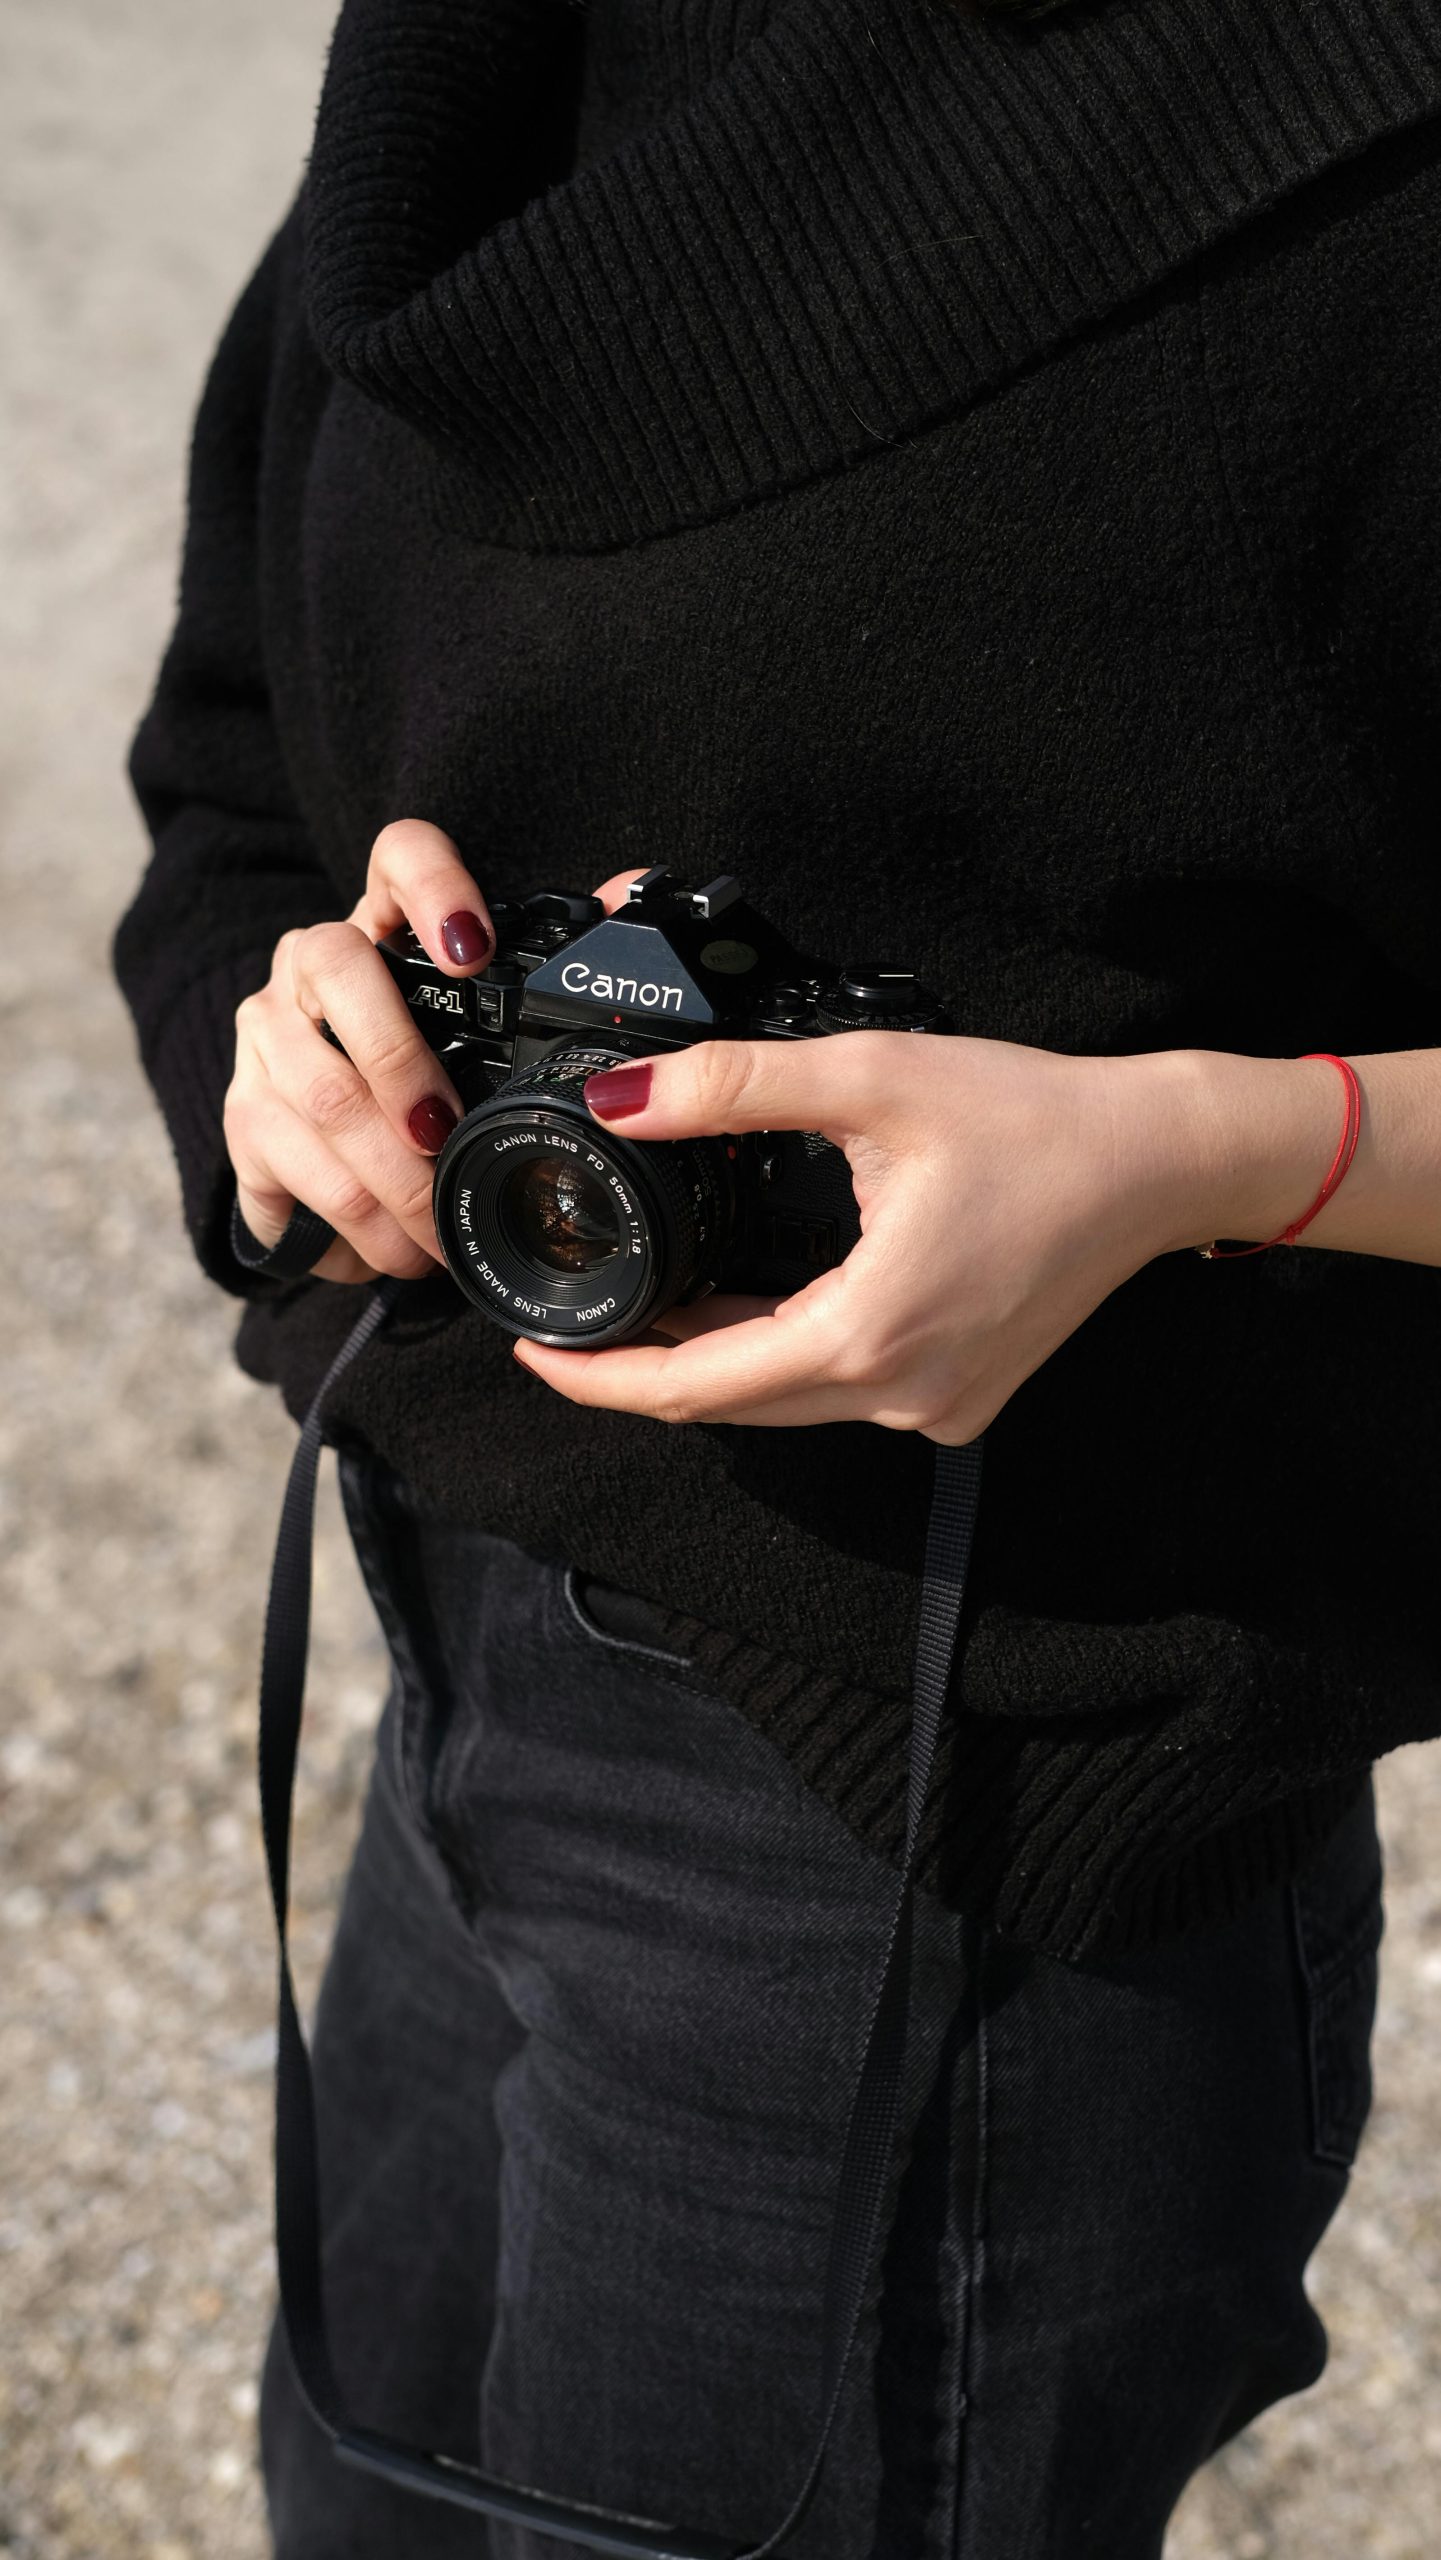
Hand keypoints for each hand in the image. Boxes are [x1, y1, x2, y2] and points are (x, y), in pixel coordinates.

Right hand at [224, 819, 496, 1282]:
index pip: (400, 858)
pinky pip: (293, 1166)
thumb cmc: (425, 1089)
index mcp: (385, 928)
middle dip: (401, 1067)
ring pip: (322, 1093)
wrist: (321, 1163)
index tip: (473, 951)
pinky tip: (394, 1248)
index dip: (433, 887)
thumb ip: (538, 997)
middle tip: (445, 1137)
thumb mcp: (480, 1045)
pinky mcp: (240, 1113)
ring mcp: (267, 1035)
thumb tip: (629, 941)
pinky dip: (355, 1225)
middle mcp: (312, 964)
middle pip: (338, 970)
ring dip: (390, 1177)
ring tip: (438, 1231)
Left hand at [510, 1034, 1249, 1443]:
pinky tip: (744, 1303)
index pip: (694, 1388)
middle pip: (729, 1407)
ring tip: (638, 1304)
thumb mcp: (872, 1078)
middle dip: (638, 1369)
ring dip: (709, 1360)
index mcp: (867, 1331)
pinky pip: (836, 1390)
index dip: (599, 1377)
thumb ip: (733, 1089)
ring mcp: (935, 1406)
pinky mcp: (960, 1396)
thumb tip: (620, 1101)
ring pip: (782, 1403)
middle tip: (565, 1321)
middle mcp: (899, 1392)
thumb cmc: (1034, 1117)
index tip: (531, 1351)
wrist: (1158, 1160)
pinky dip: (779, 1355)